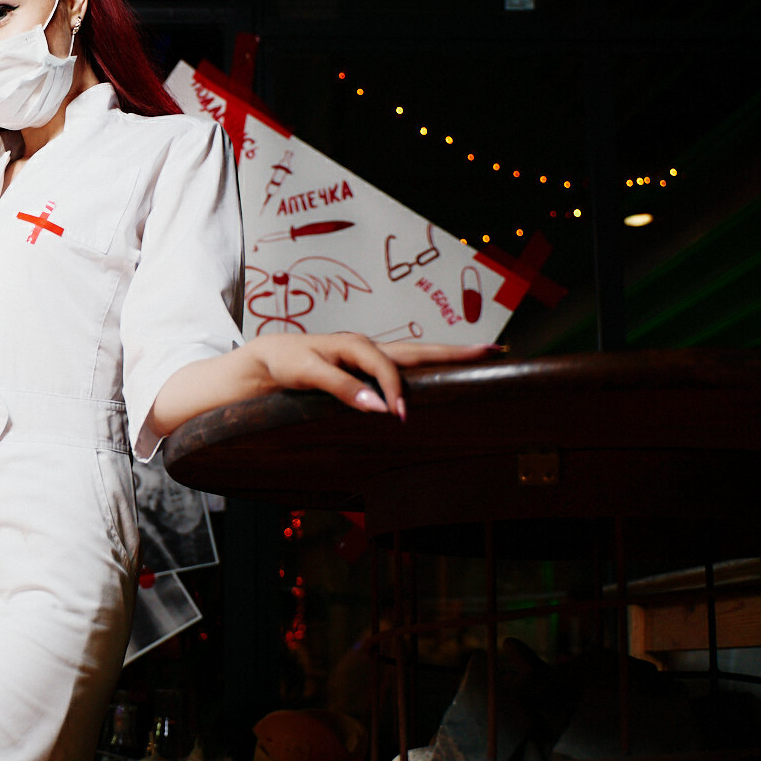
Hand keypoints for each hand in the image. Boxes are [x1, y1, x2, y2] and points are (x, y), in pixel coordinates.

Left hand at [240, 333, 500, 420]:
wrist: (267, 359)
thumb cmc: (285, 362)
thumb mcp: (306, 374)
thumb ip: (340, 388)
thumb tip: (378, 406)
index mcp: (355, 345)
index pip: (386, 367)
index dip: (394, 390)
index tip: (399, 415)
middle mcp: (368, 346)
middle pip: (419, 350)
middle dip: (454, 353)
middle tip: (492, 351)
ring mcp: (371, 356)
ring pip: (416, 356)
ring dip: (447, 357)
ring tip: (481, 356)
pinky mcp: (368, 367)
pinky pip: (405, 366)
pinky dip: (429, 368)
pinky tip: (445, 372)